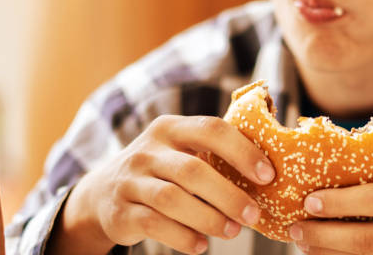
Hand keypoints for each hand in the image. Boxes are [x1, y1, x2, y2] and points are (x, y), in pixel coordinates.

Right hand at [46, 115, 275, 254]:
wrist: (103, 192)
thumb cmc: (162, 169)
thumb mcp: (180, 150)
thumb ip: (214, 153)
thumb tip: (269, 171)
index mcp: (171, 128)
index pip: (211, 129)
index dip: (242, 151)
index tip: (267, 175)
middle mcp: (148, 150)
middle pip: (193, 170)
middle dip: (228, 194)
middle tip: (254, 214)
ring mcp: (131, 180)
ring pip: (172, 199)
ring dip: (208, 218)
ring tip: (233, 231)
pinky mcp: (121, 211)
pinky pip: (154, 225)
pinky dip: (182, 237)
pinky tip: (202, 245)